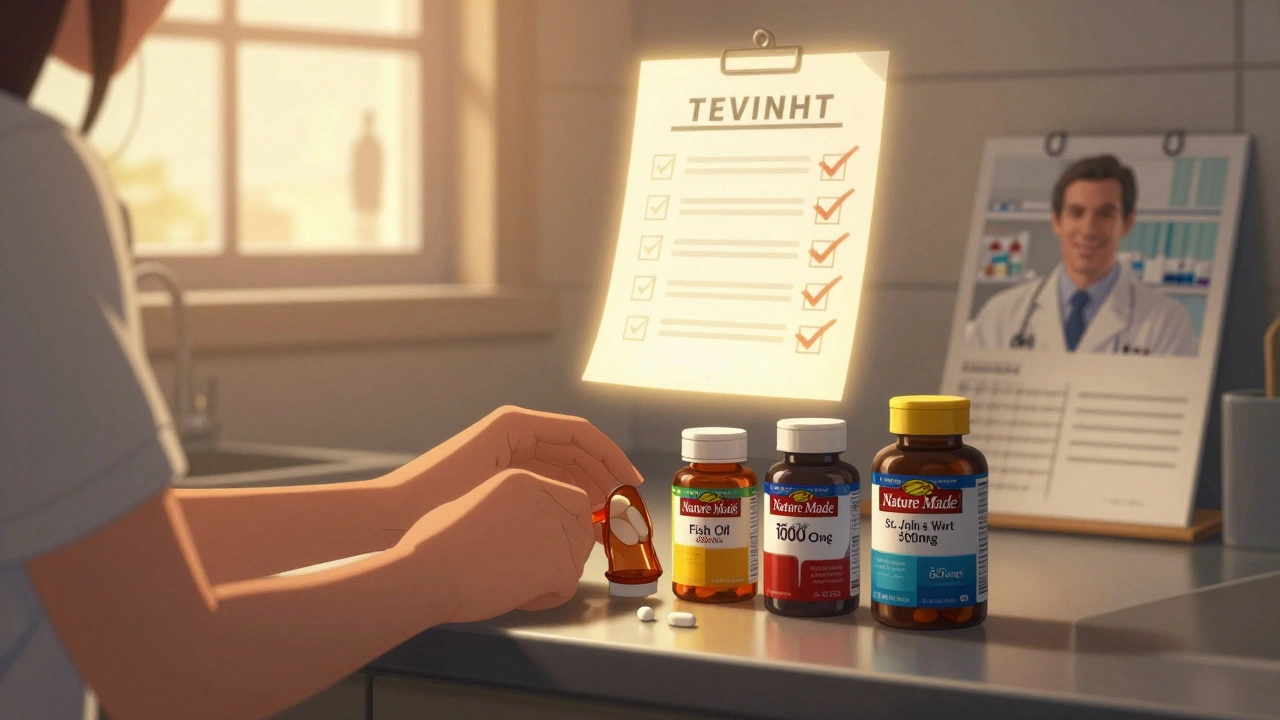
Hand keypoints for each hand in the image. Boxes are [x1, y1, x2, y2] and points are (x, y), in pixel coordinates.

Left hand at [390, 406, 643, 540]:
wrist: (391, 513)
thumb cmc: (437, 492)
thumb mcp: (500, 478)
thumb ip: (547, 480)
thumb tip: (587, 497)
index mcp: (516, 424)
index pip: (579, 433)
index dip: (610, 455)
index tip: (630, 480)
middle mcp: (514, 432)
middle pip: (574, 449)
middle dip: (603, 474)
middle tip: (624, 504)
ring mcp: (507, 452)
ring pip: (562, 467)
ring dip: (587, 486)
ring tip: (607, 515)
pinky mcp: (500, 473)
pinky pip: (545, 480)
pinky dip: (565, 494)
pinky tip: (577, 517)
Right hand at [405, 469, 594, 621]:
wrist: (427, 570)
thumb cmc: (433, 544)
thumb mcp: (476, 501)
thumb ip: (508, 508)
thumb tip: (518, 528)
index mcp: (524, 482)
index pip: (572, 499)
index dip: (568, 523)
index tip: (554, 542)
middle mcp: (544, 500)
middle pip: (581, 527)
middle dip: (566, 552)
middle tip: (536, 570)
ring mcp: (554, 531)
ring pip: (576, 560)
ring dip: (554, 577)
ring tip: (516, 585)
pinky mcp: (557, 565)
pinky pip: (567, 587)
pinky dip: (547, 598)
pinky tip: (517, 597)